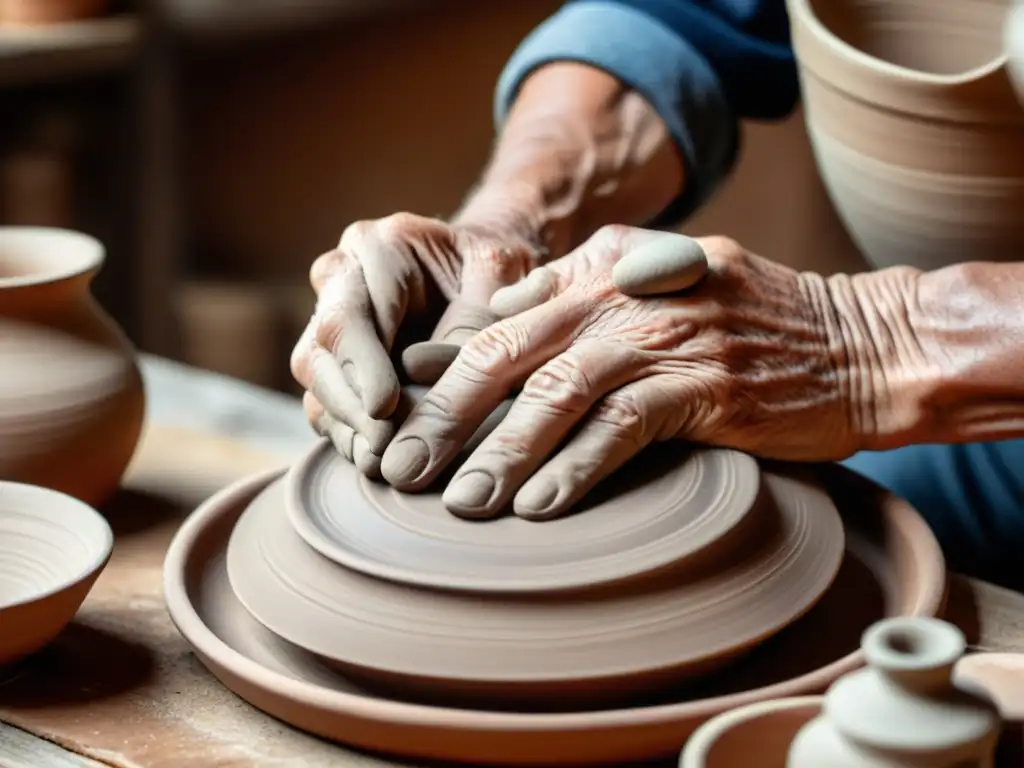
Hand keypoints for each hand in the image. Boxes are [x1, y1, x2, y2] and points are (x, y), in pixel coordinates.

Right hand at [290, 213, 542, 475]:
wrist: (486, 274)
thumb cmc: (498, 272)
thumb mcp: (501, 280)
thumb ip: (475, 322)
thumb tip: (442, 383)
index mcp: (378, 246)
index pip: (351, 312)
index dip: (363, 365)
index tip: (385, 408)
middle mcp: (341, 278)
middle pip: (322, 349)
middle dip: (351, 404)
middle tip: (384, 448)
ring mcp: (330, 319)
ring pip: (316, 380)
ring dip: (347, 425)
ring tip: (381, 462)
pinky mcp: (333, 360)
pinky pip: (325, 401)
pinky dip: (349, 433)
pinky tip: (377, 459)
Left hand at [379, 226, 892, 519]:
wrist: (860, 344)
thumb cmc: (750, 328)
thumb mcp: (658, 289)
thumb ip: (575, 299)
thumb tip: (491, 327)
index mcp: (603, 266)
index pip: (499, 322)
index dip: (441, 375)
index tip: (397, 422)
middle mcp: (624, 291)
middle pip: (510, 354)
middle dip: (447, 418)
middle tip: (401, 470)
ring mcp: (666, 334)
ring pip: (557, 392)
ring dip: (501, 452)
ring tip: (461, 502)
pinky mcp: (705, 383)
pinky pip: (624, 427)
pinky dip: (578, 468)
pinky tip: (540, 506)